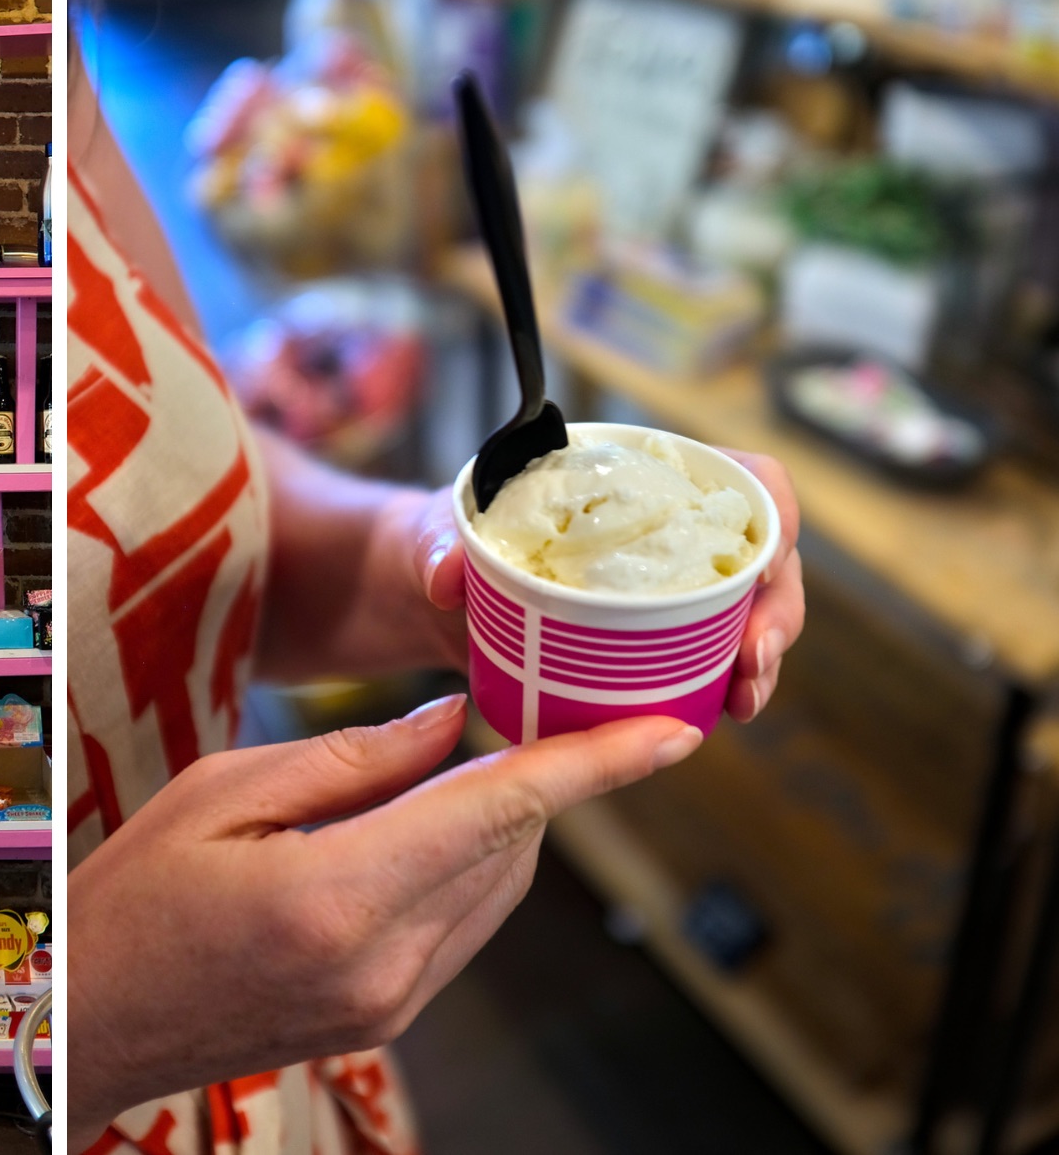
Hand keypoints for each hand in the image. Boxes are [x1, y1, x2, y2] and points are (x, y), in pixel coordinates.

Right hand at [67, 696, 702, 1145]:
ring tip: (462, 753)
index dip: (595, 766)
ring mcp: (391, 1001)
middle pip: (510, 845)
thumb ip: (350, 757)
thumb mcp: (219, 795)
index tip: (671, 732)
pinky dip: (468, 862)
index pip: (499, 812)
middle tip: (529, 698)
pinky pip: (464, 925)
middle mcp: (384, 963)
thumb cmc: (131, 900)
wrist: (90, 1024)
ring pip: (498, 887)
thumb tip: (449, 722)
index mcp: (337, 896)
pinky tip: (424, 821)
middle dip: (533, 769)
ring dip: (501, 815)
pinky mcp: (385, 1016)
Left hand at [409, 449, 806, 722]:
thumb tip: (447, 576)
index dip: (773, 518)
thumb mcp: (435, 533)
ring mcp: (660, 585)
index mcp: (631, 478)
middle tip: (753, 661)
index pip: (739, 477)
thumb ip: (440, 545)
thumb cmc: (439, 540)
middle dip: (774, 610)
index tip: (764, 571)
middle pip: (757, 556)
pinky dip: (721, 684)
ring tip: (742, 702)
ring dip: (758, 658)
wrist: (419, 595)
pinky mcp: (645, 638)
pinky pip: (705, 656)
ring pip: (743, 612)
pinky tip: (715, 715)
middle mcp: (661, 527)